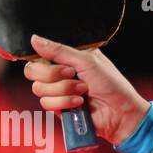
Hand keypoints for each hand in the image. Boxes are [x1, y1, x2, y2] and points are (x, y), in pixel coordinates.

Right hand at [25, 34, 149, 145]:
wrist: (120, 112)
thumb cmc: (111, 83)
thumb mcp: (86, 60)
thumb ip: (58, 50)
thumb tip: (34, 39)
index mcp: (66, 57)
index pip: (39, 54)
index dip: (43, 59)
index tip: (60, 62)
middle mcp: (58, 73)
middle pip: (32, 71)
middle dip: (53, 74)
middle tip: (72, 74)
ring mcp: (57, 91)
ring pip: (39, 89)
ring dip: (63, 90)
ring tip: (83, 91)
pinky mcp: (58, 108)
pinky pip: (46, 104)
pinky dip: (64, 103)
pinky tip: (79, 103)